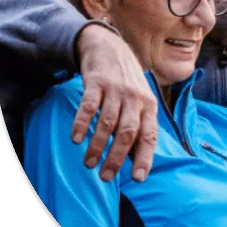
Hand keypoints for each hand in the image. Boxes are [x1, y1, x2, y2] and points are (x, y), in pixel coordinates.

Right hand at [73, 24, 157, 181]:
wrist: (111, 48)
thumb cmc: (129, 82)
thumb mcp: (142, 100)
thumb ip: (141, 125)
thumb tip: (139, 159)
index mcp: (150, 105)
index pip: (150, 135)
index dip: (145, 157)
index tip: (139, 178)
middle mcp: (136, 98)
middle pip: (128, 132)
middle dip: (117, 157)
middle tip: (105, 176)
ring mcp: (116, 89)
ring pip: (108, 122)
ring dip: (97, 146)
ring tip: (89, 164)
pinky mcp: (97, 82)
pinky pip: (89, 106)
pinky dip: (83, 123)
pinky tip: (76, 139)